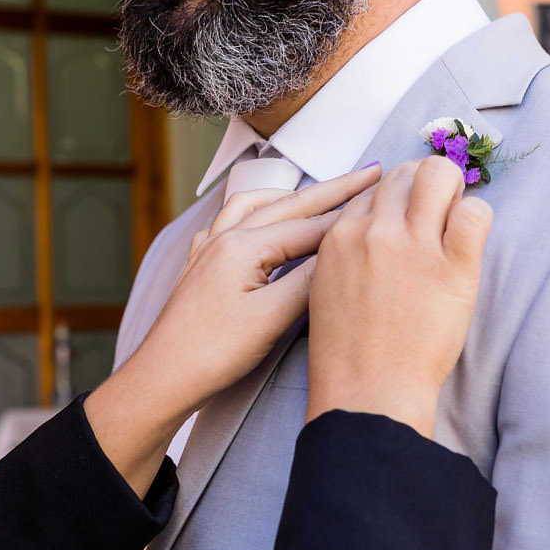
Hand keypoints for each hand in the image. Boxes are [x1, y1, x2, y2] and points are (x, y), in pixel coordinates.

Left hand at [84, 164, 382, 495]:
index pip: (310, 226)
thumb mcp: (271, 319)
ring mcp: (209, 250)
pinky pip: (230, 224)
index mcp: (243, 246)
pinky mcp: (201, 267)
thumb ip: (308, 283)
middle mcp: (224, 238)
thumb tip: (341, 256)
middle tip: (369, 172)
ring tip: (317, 191)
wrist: (163, 377)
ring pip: (255, 206)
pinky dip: (254, 213)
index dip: (351, 217)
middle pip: (288, 205)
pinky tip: (259, 221)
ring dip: (290, 196)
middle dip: (331, 189)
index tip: (385, 199)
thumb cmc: (212, 353)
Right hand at [305, 156, 491, 435]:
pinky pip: (475, 212)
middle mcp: (374, 230)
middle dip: (425, 187)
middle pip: (406, 172)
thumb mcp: (328, 286)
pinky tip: (469, 243)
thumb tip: (376, 228)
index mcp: (341, 234)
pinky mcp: (453, 266)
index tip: (409, 220)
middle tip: (437, 219)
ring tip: (455, 224)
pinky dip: (477, 216)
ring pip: (439, 175)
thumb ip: (348, 250)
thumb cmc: (348, 350)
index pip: (375, 187)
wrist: (368, 390)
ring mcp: (414, 246)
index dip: (398, 200)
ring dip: (452, 192)